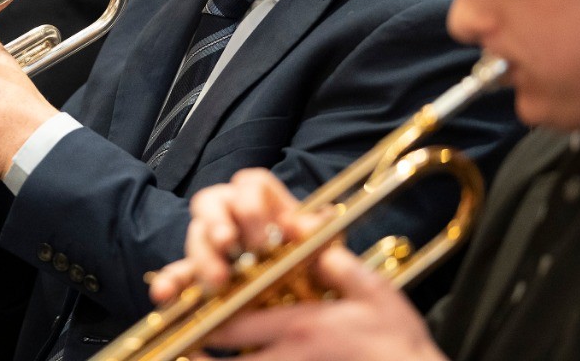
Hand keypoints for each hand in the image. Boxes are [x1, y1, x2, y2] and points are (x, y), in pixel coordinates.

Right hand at [173, 168, 320, 294]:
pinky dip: (169, 282)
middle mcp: (230, 211)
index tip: (267, 237)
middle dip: (219, 225)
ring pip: (195, 235)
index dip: (254, 206)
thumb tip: (302, 226)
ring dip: (204, 256)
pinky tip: (163, 294)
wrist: (302, 287)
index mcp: (261, 198)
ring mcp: (210, 240)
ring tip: (217, 280)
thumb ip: (315, 231)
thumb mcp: (320, 242)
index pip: (250, 183)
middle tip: (230, 246)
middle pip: (212, 202)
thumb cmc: (309, 255)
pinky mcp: (197, 269)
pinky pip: (177, 271)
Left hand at [191, 244, 446, 360]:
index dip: (203, 321)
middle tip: (181, 345)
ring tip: (194, 357)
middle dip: (199, 349)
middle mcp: (290, 354)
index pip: (234, 322)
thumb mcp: (373, 291)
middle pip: (229, 356)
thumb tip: (308, 230)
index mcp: (300, 324)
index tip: (185, 315)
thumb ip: (337, 264)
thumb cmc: (398, 338)